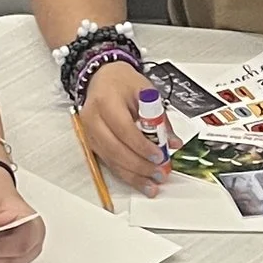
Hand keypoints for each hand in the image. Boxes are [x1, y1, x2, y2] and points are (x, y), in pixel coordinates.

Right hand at [78, 59, 167, 196]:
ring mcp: (90, 133)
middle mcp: (93, 118)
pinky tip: (140, 181)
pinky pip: (109, 163)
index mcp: (106, 101)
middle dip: (139, 165)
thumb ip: (159, 118)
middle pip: (115, 149)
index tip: (159, 155)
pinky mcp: (93, 144)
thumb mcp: (146, 91)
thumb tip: (173, 142)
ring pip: (111, 160)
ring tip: (152, 184)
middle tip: (159, 172)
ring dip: (133, 175)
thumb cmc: (123, 83)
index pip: (123, 129)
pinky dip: (126, 174)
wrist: (103, 78)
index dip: (142, 145)